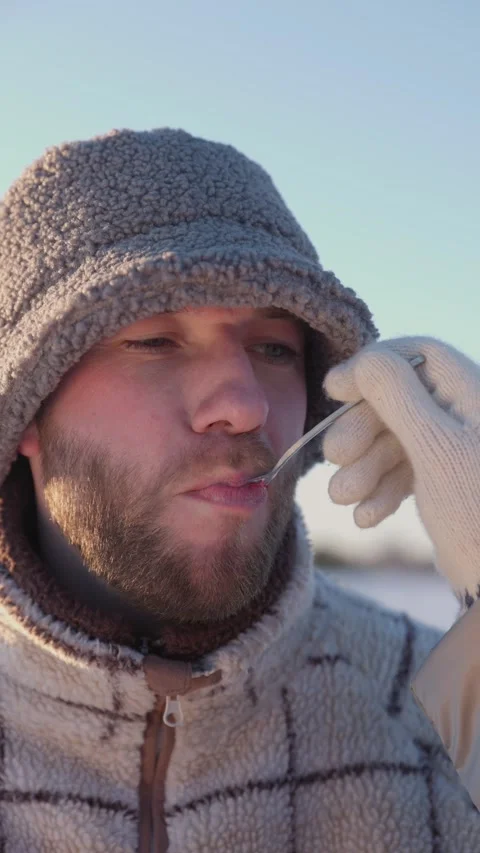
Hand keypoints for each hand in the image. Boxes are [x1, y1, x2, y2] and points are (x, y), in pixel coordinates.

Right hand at [323, 337, 479, 607]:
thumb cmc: (477, 510)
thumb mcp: (434, 446)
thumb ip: (395, 394)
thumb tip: (358, 361)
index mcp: (474, 394)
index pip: (418, 355)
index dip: (373, 367)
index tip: (334, 389)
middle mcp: (467, 416)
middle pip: (399, 402)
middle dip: (361, 432)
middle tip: (334, 459)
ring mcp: (457, 452)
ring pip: (395, 441)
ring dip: (364, 468)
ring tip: (344, 499)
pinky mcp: (447, 486)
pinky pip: (405, 474)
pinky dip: (381, 492)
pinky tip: (368, 518)